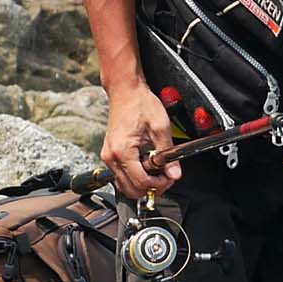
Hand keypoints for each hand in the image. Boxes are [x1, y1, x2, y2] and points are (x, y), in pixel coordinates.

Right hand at [98, 81, 178, 199]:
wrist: (125, 91)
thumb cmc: (140, 103)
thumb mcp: (160, 127)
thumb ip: (168, 154)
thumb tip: (174, 173)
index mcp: (123, 151)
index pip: (141, 183)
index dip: (159, 184)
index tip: (170, 177)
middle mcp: (111, 157)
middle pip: (131, 190)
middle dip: (151, 188)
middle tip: (165, 178)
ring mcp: (108, 157)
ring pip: (125, 185)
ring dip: (142, 184)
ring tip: (157, 172)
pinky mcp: (110, 155)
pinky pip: (122, 176)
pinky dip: (135, 176)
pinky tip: (147, 166)